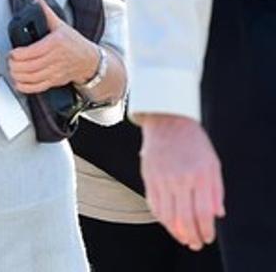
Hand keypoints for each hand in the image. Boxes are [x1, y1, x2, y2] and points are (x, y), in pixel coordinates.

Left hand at [8, 0, 100, 93]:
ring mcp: (55, 71)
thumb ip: (46, 12)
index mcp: (55, 43)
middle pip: (30, 66)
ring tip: (12, 70)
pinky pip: (38, 87)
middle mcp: (56, 59)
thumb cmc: (75, 43)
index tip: (12, 52)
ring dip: (18, 75)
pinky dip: (26, 87)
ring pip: (32, 77)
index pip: (32, 52)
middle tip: (9, 61)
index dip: (17, 54)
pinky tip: (19, 82)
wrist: (90, 60)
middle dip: (14, 65)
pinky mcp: (55, 81)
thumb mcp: (61, 25)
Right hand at [139, 114, 224, 250]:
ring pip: (166, 215)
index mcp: (199, 176)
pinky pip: (153, 204)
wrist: (168, 122)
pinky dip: (161, 218)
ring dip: (175, 231)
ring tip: (182, 238)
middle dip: (191, 236)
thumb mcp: (213, 164)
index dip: (205, 231)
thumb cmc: (194, 143)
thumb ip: (216, 191)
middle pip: (183, 218)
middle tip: (195, 244)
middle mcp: (179, 179)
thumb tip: (217, 215)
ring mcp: (161, 179)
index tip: (207, 238)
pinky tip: (169, 223)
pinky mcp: (148, 177)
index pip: (202, 213)